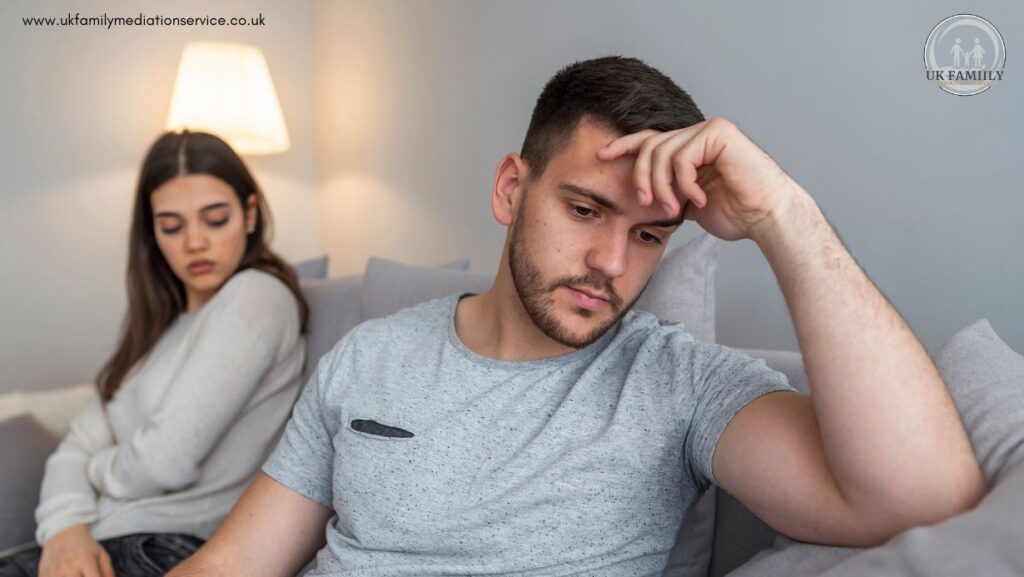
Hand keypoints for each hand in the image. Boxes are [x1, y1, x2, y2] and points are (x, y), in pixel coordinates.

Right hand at [39, 524, 114, 576]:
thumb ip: (108, 572)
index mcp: (85, 561)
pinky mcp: (43, 574)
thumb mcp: (101, 555)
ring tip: (76, 574)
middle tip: (85, 575)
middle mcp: (68, 567)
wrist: (62, 534)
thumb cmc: (85, 547)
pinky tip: (64, 575)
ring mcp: (54, 571)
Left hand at [596, 117, 799, 240]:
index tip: (600, 155)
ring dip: (663, 186)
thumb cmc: (737, 213)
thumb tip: (643, 192)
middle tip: (646, 204)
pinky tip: (698, 199)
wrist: (766, 217)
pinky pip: (682, 157)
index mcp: (692, 146)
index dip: (623, 145)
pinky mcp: (718, 134)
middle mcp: (700, 133)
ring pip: (663, 152)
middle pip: (650, 145)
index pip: (650, 139)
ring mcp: (710, 130)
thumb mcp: (689, 202)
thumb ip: (669, 190)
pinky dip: (684, 183)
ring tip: (673, 209)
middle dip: (642, 177)